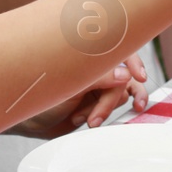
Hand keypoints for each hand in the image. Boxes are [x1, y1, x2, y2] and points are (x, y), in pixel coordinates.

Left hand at [15, 53, 147, 135]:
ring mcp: (99, 86)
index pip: (120, 51)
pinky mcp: (99, 102)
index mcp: (90, 56)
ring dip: (104, 110)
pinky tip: (106, 120)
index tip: (140, 76)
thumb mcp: (72, 85)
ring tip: (85, 121)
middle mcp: (97, 69)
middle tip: (94, 119)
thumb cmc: (43, 96)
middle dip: (109, 102)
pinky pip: (116, 106)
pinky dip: (111, 113)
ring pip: (120, 95)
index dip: (133, 61)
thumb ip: (102, 78)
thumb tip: (128, 76)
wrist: (31, 121)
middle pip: (122, 79)